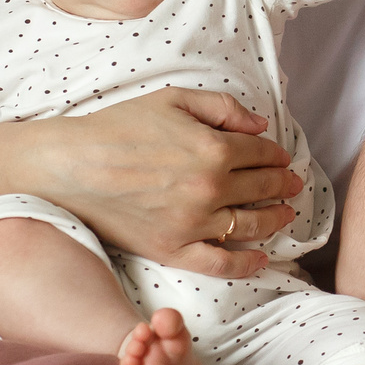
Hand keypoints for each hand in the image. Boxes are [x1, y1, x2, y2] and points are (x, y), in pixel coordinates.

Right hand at [45, 88, 304, 277]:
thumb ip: (222, 107)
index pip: (262, 155)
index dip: (277, 156)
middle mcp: (210, 189)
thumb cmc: (119, 127)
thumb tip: (259, 125)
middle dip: (283, 185)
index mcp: (213, 149)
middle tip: (292, 185)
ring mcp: (193, 223)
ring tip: (284, 215)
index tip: (281, 158)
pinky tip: (261, 259)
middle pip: (262, 189)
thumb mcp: (173, 100)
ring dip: (275, 219)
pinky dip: (246, 264)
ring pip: (250, 226)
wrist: (72, 166)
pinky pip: (220, 264)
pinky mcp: (173, 249)